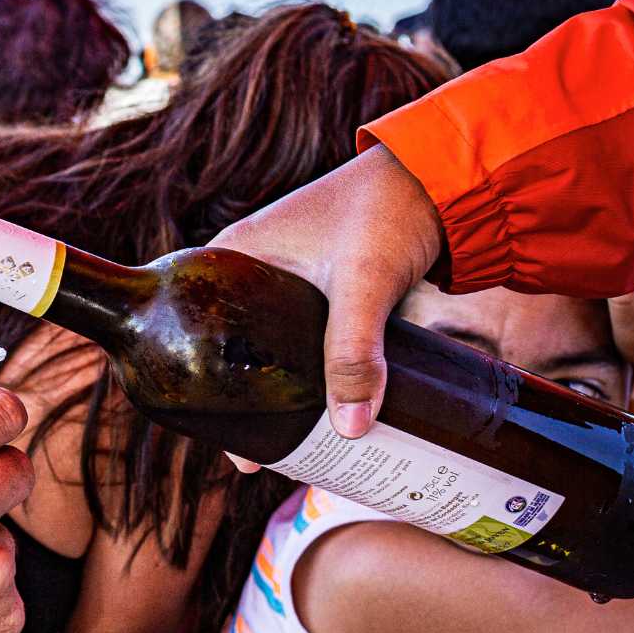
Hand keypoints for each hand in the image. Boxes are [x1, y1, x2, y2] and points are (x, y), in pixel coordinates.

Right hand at [209, 145, 443, 465]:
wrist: (443, 175)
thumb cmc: (388, 210)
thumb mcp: (365, 284)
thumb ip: (354, 355)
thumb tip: (350, 432)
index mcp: (233, 256)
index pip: (190, 329)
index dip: (200, 386)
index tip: (220, 437)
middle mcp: (249, 267)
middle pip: (227, 348)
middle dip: (241, 402)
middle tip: (258, 457)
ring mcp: (283, 277)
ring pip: (265, 349)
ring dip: (275, 391)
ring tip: (289, 444)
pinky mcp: (319, 287)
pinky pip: (296, 342)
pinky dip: (303, 374)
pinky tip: (319, 409)